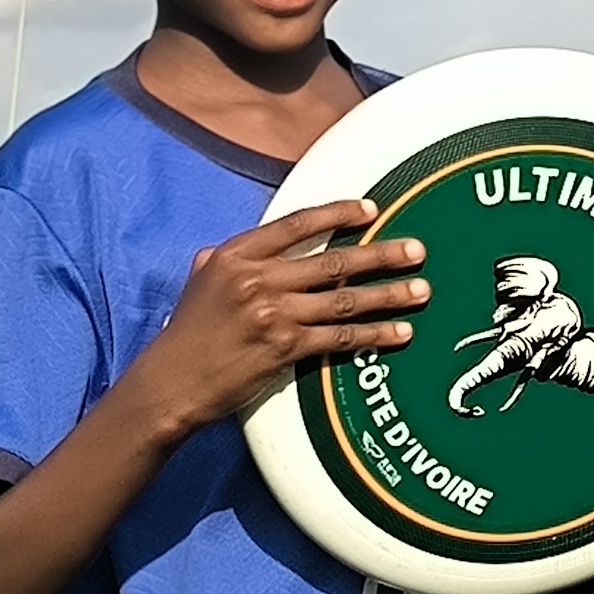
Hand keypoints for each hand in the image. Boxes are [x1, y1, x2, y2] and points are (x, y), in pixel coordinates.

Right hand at [124, 200, 429, 439]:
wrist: (171, 383)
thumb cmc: (186, 334)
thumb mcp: (200, 282)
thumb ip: (229, 258)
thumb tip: (257, 246)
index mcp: (237, 255)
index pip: (297, 224)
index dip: (337, 214)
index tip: (371, 210)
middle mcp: (258, 279)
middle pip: (332, 261)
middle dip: (381, 255)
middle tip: (417, 250)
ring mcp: (273, 314)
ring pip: (345, 300)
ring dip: (389, 295)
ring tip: (422, 290)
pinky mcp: (285, 349)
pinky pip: (341, 338)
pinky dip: (375, 335)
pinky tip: (400, 333)